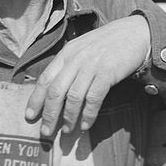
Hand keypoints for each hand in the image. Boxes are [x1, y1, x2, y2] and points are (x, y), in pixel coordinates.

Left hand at [25, 15, 149, 135]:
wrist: (135, 32)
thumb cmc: (109, 43)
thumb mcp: (83, 48)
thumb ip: (69, 64)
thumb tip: (56, 91)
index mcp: (67, 53)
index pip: (45, 79)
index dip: (35, 99)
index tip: (30, 116)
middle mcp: (76, 59)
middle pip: (56, 91)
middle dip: (49, 114)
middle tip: (46, 132)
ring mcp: (92, 65)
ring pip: (73, 97)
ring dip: (69, 117)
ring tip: (67, 130)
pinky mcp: (108, 72)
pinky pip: (94, 98)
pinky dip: (88, 114)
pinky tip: (86, 125)